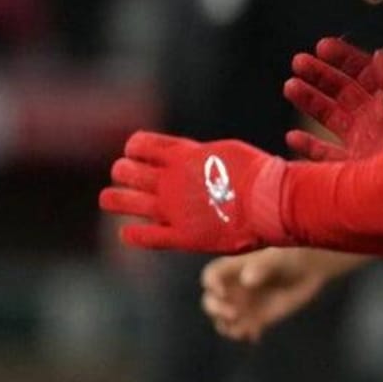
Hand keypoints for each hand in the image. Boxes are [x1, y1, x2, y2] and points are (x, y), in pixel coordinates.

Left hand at [100, 132, 286, 252]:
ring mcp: (172, 209)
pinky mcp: (181, 236)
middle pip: (126, 171)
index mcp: (182, 155)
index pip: (140, 145)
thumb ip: (200, 156)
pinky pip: (145, 236)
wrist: (272, 202)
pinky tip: (127, 232)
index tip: (137, 153)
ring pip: (124, 201)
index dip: (134, 148)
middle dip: (123, 171)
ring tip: (110, 198)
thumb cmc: (258, 174)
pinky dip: (132, 234)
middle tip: (126, 174)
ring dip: (115, 198)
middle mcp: (170, 180)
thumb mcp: (225, 152)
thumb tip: (191, 156)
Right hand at [200, 247, 368, 342]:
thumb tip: (247, 280)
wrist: (312, 269)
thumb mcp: (277, 257)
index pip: (211, 275)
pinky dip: (244, 335)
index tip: (222, 291)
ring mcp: (244, 304)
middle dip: (216, 309)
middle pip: (210, 301)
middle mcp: (234, 288)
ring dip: (228, 326)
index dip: (211, 284)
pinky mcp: (257, 319)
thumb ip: (262, 266)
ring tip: (245, 329)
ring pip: (222, 320)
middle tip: (234, 313)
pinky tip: (256, 335)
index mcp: (234, 269)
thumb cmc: (291, 255)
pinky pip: (242, 330)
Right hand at [283, 38, 382, 160]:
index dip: (344, 59)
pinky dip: (307, 147)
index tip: (322, 46)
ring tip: (290, 86)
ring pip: (329, 118)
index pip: (364, 74)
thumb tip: (378, 54)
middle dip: (320, 75)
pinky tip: (292, 136)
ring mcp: (361, 144)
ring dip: (310, 101)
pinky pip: (323, 156)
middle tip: (299, 61)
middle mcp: (373, 120)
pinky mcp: (351, 169)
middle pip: (342, 91)